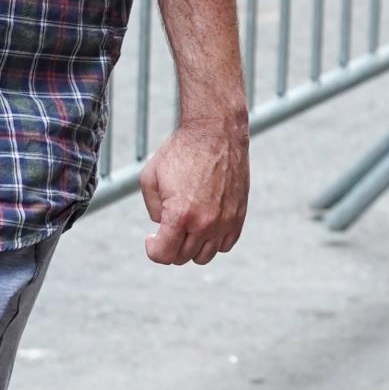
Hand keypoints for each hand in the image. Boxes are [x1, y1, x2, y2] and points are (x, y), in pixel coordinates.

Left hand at [140, 109, 249, 264]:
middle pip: (182, 257)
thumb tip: (162, 227)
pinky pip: (224, 245)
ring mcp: (225, 221)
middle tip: (167, 228)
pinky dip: (213, 241)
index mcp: (180, 214)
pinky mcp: (239, 216)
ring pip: (204, 256)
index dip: (153, 250)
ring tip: (185, 228)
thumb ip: (152, 209)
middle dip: (170, 247)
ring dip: (191, 247)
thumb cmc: (180, 151)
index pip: (164, 255)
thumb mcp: (150, 177)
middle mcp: (205, 223)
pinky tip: (204, 225)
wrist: (216, 132)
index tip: (151, 238)